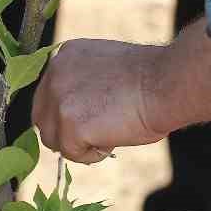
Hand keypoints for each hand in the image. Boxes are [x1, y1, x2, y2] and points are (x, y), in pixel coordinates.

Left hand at [31, 38, 168, 162]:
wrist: (167, 83)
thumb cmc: (152, 78)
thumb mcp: (106, 71)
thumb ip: (85, 85)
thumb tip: (79, 112)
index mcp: (65, 56)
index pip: (49, 96)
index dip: (69, 113)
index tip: (93, 118)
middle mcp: (55, 73)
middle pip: (43, 118)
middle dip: (67, 132)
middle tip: (100, 131)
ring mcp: (59, 99)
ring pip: (53, 140)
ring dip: (79, 144)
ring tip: (112, 133)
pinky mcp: (68, 125)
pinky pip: (71, 154)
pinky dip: (93, 155)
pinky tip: (115, 139)